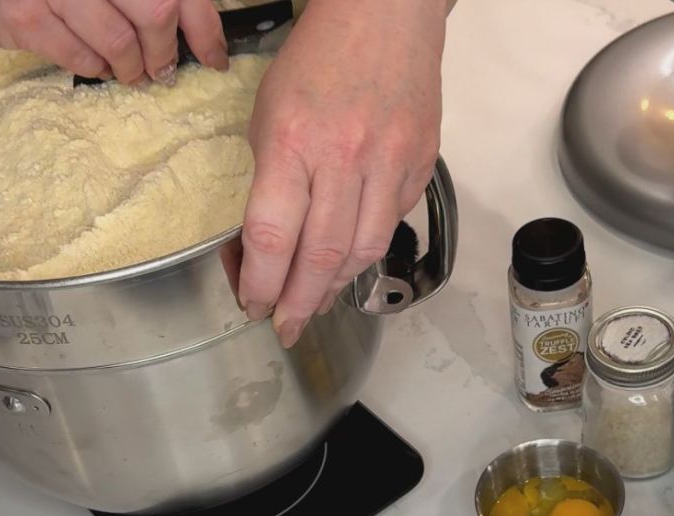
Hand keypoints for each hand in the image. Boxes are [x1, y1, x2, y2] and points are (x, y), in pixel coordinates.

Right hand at [0, 0, 227, 84]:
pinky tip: (97, 66)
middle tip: (164, 70)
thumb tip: (195, 29)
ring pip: (119, 41)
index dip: (206, 30)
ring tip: (132, 74)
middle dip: (165, 52)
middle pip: (157, 13)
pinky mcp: (25, 17)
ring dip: (133, 68)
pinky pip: (80, 57)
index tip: (216, 58)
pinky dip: (96, 69)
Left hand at [238, 0, 448, 347]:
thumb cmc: (317, 59)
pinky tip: (351, 253)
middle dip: (299, 302)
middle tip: (286, 326)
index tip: (253, 302)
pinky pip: (393, 219)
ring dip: (336, 286)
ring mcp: (389, 160)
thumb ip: (269, 177)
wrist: (384, 17)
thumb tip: (267, 241)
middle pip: (320, 254)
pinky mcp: (420, 162)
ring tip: (316, 301)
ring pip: (364, 248)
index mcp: (292, 140)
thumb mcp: (268, 111)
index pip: (271, 234)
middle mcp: (344, 156)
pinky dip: (369, 244)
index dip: (259, 281)